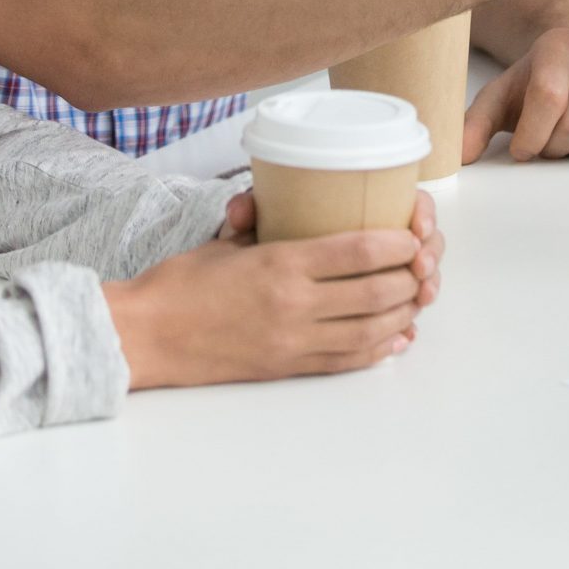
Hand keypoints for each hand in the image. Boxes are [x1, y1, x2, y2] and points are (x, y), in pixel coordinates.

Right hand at [106, 189, 443, 387]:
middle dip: (409, 279)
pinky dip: (379, 349)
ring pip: (369, 330)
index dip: (396, 244)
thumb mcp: (224, 241)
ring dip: (402, 313)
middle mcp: (293, 305)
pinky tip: (396, 337)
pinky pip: (346, 361)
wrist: (146, 337)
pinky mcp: (287, 368)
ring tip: (415, 298)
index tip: (412, 235)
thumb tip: (281, 201)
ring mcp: (293, 341)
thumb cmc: (178, 284)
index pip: (357, 250)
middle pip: (375, 292)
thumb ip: (262, 223)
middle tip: (422, 266)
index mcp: (279, 265)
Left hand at [460, 26, 568, 161]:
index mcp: (558, 45)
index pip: (548, 98)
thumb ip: (476, 122)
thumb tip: (459, 155)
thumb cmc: (540, 79)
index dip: (531, 135)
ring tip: (568, 132)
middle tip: (545, 140)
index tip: (522, 148)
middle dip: (553, 147)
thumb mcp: (502, 94)